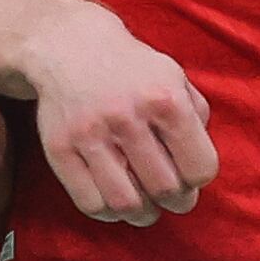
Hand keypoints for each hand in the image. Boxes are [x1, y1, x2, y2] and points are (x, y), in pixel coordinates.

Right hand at [0, 0, 212, 225]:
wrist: (68, 47)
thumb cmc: (131, 69)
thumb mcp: (174, 77)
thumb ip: (196, 116)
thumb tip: (199, 166)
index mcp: (165, 98)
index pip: (199, 168)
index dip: (199, 179)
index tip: (190, 176)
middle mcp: (127, 117)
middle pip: (165, 189)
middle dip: (176, 201)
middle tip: (172, 196)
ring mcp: (89, 134)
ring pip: (126, 202)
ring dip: (143, 214)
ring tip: (146, 206)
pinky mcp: (59, 148)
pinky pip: (89, 202)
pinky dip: (108, 212)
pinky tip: (115, 199)